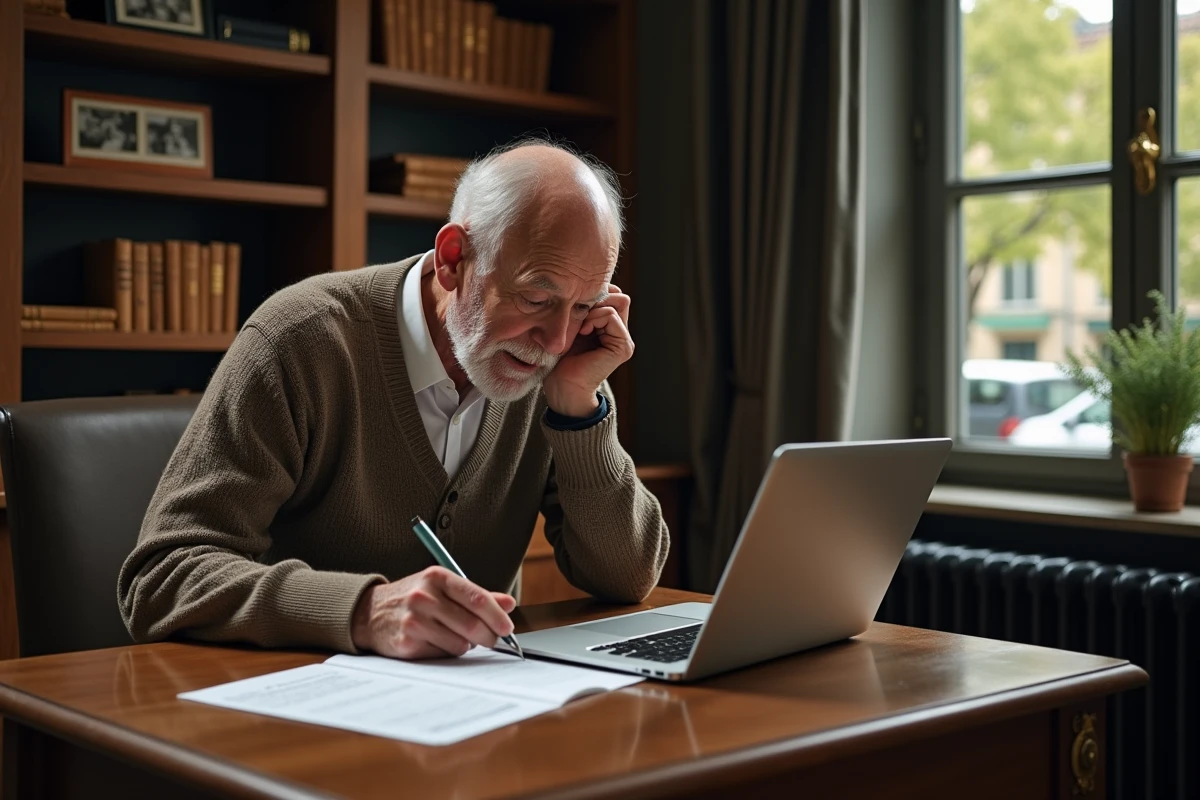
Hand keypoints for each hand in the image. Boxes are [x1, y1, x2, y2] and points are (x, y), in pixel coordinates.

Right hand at [351, 567, 516, 658]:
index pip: (476, 597)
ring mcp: (414, 620)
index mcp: (436, 577)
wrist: (369, 613)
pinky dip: (446, 652)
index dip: (497, 615)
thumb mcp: (441, 587)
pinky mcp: (407, 643)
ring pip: (459, 644)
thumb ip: (476, 595)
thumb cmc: (413, 599)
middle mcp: (424, 597)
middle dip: (488, 636)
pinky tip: (436, 642)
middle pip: (471, 624)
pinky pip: (442, 654)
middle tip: (492, 639)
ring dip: (466, 645)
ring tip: (455, 636)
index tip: (507, 627)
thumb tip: (509, 604)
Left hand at [542, 285, 632, 417]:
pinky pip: (612, 315)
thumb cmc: (559, 357)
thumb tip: (588, 283)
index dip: (596, 293)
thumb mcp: (572, 324)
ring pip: (619, 301)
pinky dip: (596, 317)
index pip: (614, 293)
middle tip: (578, 313)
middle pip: (620, 295)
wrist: (561, 386)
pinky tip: (583, 331)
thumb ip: (584, 308)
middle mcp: (621, 332)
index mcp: (611, 327)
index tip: (575, 306)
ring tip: (580, 325)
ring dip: (595, 308)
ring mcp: (624, 340)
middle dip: (598, 298)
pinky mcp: (622, 347)